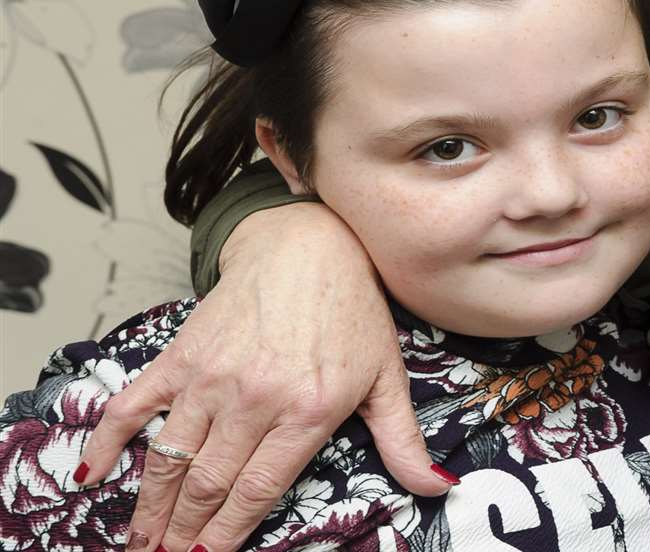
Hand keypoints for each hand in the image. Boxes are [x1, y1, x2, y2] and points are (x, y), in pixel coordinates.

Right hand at [75, 203, 447, 551]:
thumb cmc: (351, 312)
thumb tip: (438, 488)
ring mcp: (212, 377)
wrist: (309, 246)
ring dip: (150, 507)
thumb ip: (404, 441)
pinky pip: (133, 406)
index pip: (259, 489)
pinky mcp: (181, 355)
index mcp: (309, 409)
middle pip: (210, 484)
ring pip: (171, 458)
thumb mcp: (387, 377)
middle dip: (184, 532)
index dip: (229, 532)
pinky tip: (92, 476)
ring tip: (140, 541)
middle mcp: (256, 397)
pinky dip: (108, 442)